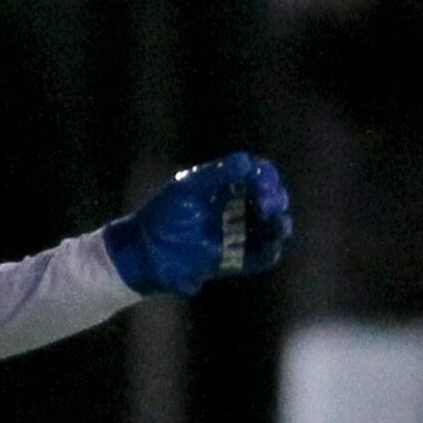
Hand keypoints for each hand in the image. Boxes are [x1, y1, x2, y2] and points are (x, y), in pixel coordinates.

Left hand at [103, 154, 291, 296]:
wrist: (143, 252)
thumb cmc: (161, 215)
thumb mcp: (187, 189)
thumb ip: (217, 175)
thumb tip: (247, 161)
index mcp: (224, 188)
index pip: (256, 177)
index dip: (266, 177)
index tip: (263, 182)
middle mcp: (233, 209)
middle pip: (269, 201)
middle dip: (275, 199)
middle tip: (268, 204)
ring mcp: (235, 235)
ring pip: (270, 229)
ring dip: (279, 224)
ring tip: (276, 223)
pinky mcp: (233, 261)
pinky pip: (261, 257)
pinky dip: (271, 251)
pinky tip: (271, 244)